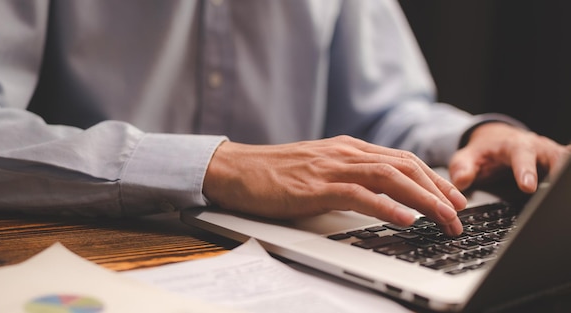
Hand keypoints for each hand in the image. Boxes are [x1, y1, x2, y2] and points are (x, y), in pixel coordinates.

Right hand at [203, 135, 466, 235]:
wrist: (237, 169)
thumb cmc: (274, 174)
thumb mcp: (319, 171)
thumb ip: (347, 178)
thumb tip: (378, 199)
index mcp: (348, 148)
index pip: (402, 159)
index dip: (433, 178)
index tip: (453, 197)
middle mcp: (345, 152)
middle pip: (405, 166)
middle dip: (438, 190)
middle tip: (459, 213)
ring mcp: (332, 167)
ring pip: (390, 178)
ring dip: (423, 199)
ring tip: (445, 219)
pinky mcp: (316, 186)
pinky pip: (359, 194)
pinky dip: (386, 206)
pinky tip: (405, 219)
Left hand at [449, 123, 570, 192]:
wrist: (495, 140)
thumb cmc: (483, 152)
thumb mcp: (467, 157)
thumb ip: (462, 168)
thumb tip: (461, 181)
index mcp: (513, 145)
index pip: (521, 156)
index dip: (525, 171)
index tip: (527, 187)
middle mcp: (536, 147)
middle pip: (553, 157)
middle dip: (558, 171)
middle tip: (559, 190)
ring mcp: (549, 154)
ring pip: (564, 161)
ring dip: (566, 173)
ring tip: (566, 192)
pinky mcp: (556, 162)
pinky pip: (567, 165)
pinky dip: (569, 173)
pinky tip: (569, 187)